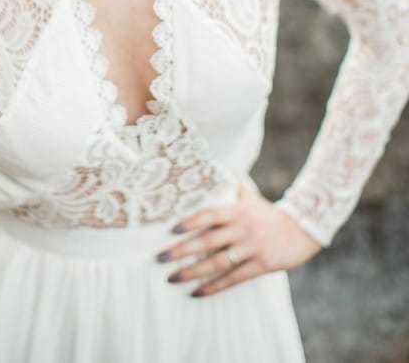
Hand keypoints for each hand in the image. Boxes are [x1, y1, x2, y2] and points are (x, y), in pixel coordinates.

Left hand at [156, 181, 321, 296]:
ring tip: (173, 278)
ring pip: (217, 262)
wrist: (304, 230)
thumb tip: (225, 171)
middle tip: (159, 258)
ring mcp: (251, 247)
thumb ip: (237, 189)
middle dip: (181, 250)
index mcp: (237, 211)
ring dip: (192, 271)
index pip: (209, 214)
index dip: (190, 221)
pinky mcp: (262, 264)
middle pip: (207, 240)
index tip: (170, 230)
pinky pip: (234, 278)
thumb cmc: (272, 215)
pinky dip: (214, 286)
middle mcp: (242, 228)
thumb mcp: (253, 199)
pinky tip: (198, 292)